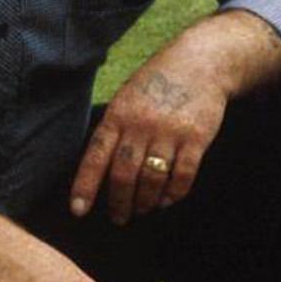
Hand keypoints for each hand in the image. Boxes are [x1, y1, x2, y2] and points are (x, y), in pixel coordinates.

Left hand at [71, 52, 227, 223]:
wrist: (201, 63)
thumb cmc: (159, 82)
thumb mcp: (127, 98)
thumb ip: (115, 128)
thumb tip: (102, 167)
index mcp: (119, 115)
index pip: (96, 157)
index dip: (86, 185)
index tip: (78, 211)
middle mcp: (141, 125)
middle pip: (124, 174)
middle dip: (119, 202)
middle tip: (119, 218)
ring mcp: (170, 133)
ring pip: (152, 179)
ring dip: (145, 201)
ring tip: (143, 209)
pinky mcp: (196, 138)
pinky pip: (183, 175)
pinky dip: (173, 193)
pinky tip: (167, 200)